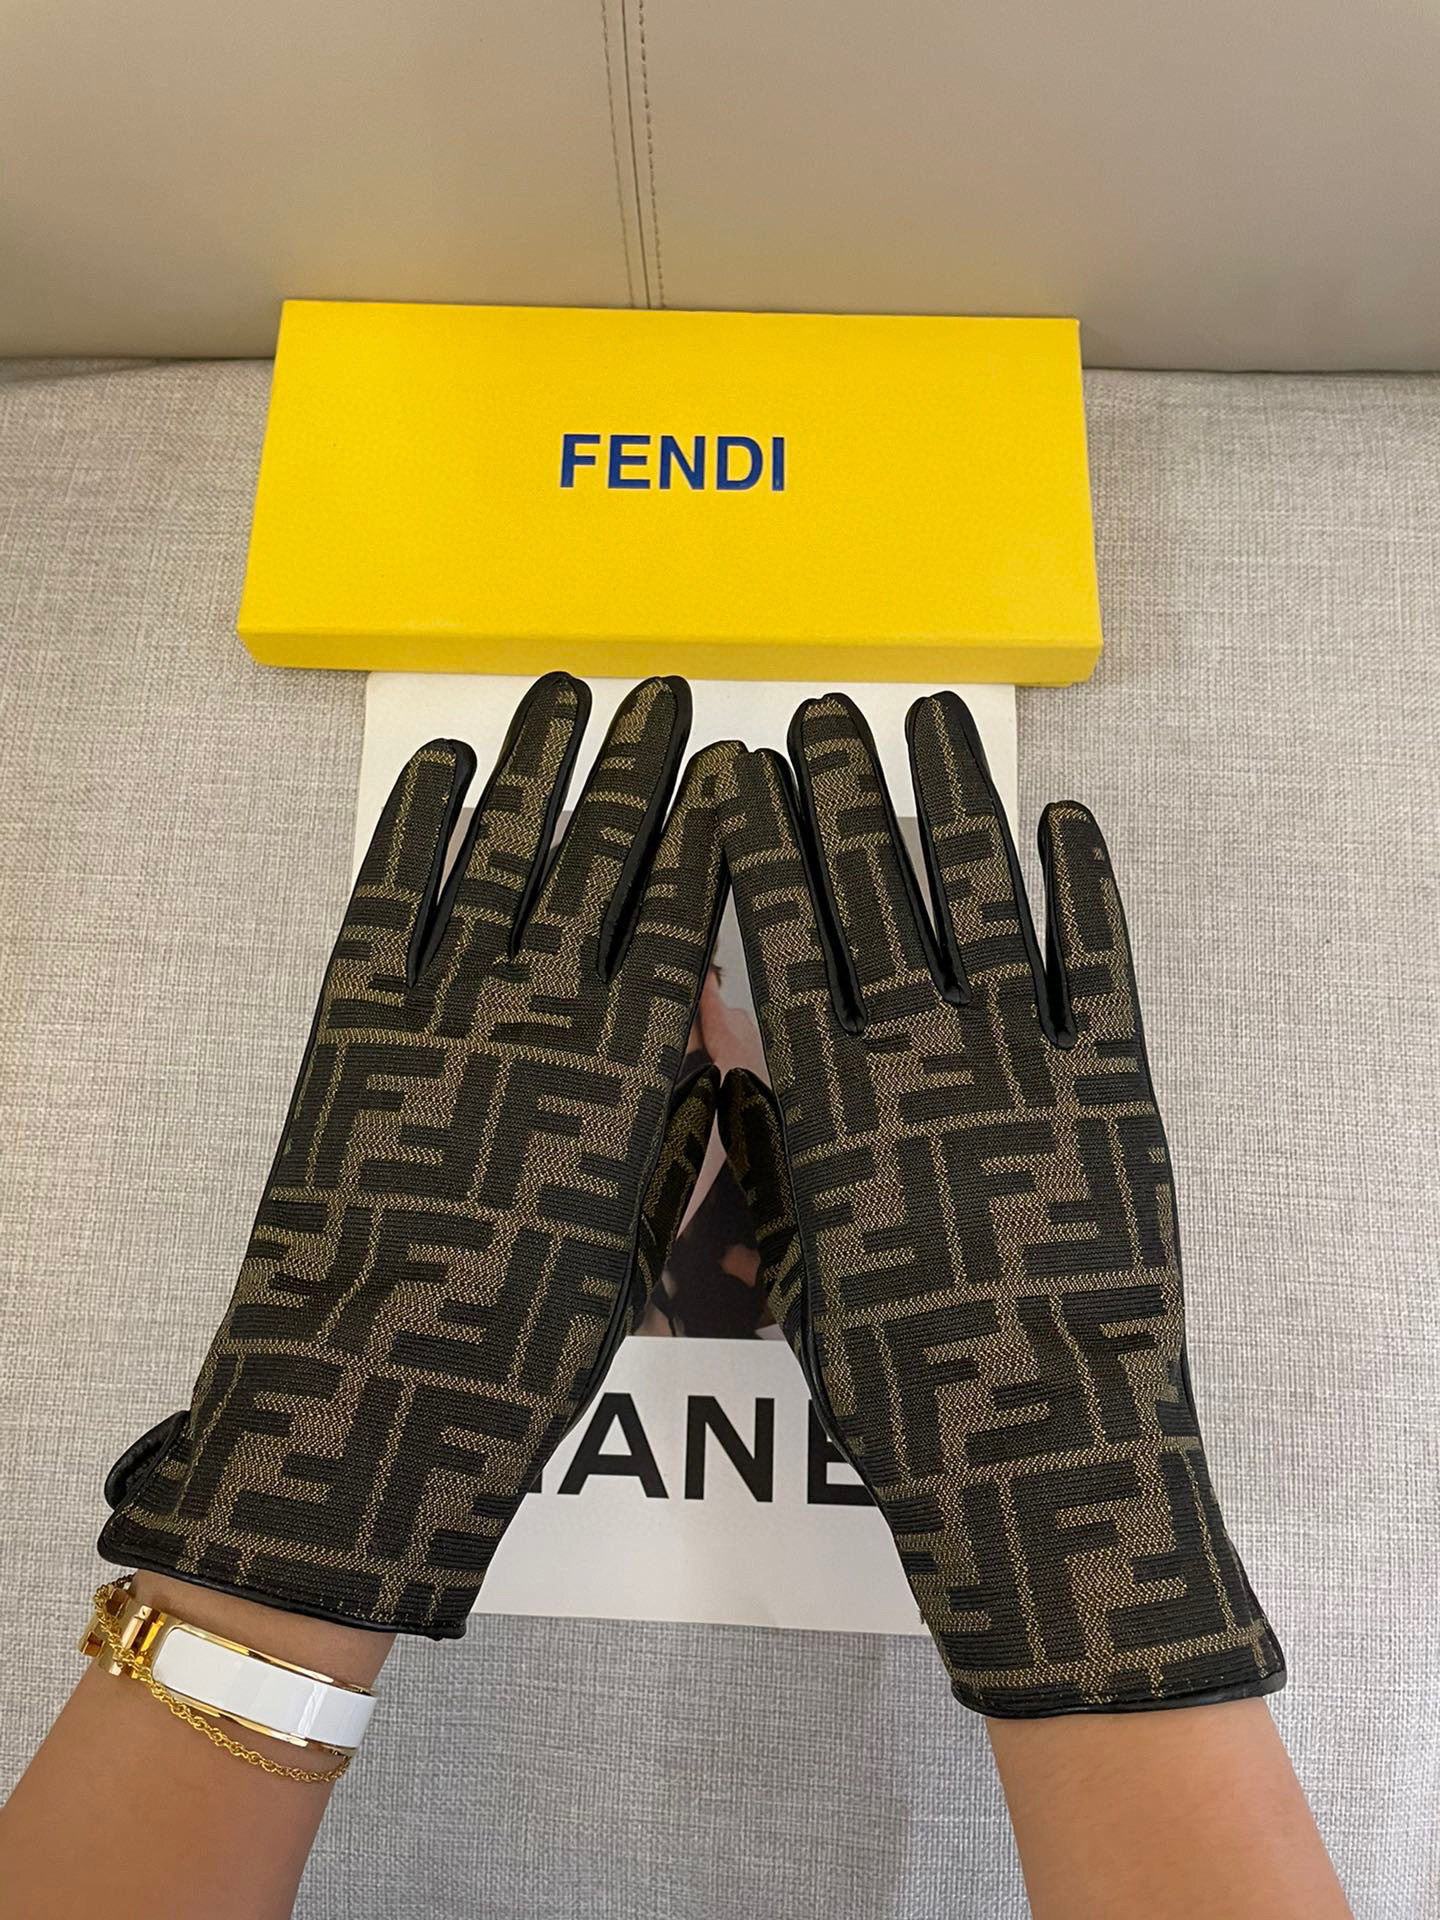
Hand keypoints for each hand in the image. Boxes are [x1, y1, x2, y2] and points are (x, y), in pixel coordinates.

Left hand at [100, 673, 739, 1637]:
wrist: (371, 1391)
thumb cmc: (526, 1346)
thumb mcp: (636, 1238)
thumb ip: (674, 1125)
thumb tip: (706, 1036)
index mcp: (629, 1067)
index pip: (682, 916)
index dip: (708, 834)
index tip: (731, 765)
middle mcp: (546, 1006)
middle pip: (600, 857)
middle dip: (635, 768)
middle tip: (662, 693)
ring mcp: (445, 999)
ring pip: (504, 850)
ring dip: (538, 764)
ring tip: (566, 689)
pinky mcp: (356, 1014)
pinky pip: (393, 891)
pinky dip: (419, 821)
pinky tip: (448, 763)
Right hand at [719, 692, 1283, 1715]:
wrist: (1037, 1454)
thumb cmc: (892, 1381)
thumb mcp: (791, 1260)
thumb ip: (756, 1139)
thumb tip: (718, 1037)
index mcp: (826, 1095)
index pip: (781, 930)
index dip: (758, 841)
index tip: (739, 768)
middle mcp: (919, 1049)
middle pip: (873, 886)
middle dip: (843, 790)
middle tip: (822, 713)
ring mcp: (1024, 1058)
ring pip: (981, 894)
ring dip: (953, 800)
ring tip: (930, 721)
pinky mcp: (1116, 1084)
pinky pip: (1098, 960)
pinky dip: (1082, 885)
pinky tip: (1063, 817)